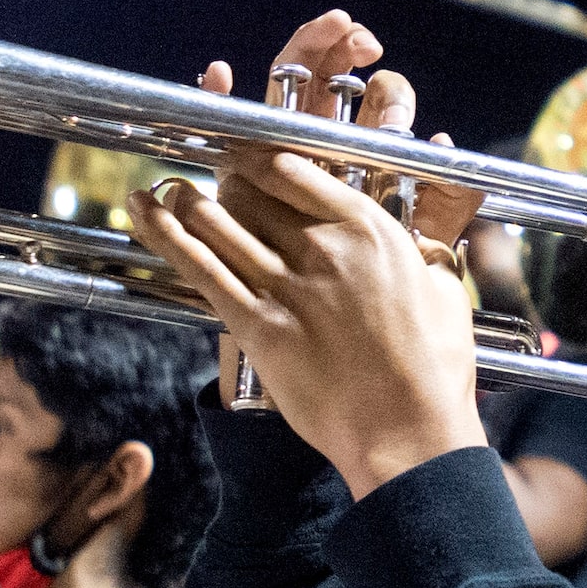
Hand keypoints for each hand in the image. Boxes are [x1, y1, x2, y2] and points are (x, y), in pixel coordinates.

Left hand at [130, 15, 486, 498]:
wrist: (408, 432)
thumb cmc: (434, 371)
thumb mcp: (443, 293)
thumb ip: (423, 257)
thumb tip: (420, 247)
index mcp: (370, 230)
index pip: (298, 171)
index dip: (261, 159)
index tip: (246, 154)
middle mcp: (323, 248)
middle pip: (252, 193)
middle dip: (227, 183)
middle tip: (214, 182)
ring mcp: (286, 286)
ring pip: (219, 222)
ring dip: (189, 202)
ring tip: (172, 190)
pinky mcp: (256, 326)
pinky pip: (199, 267)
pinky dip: (163, 233)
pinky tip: (142, 210)